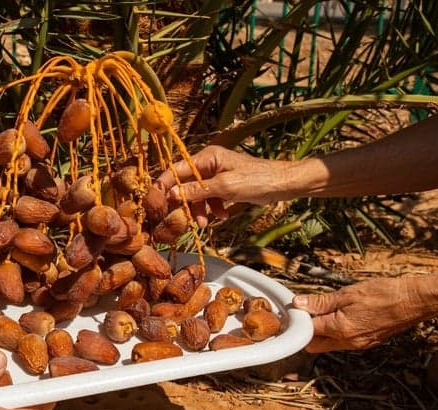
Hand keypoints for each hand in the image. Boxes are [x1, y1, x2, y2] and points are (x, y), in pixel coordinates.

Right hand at [156, 145, 291, 225]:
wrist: (282, 185)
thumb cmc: (257, 179)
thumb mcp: (225, 187)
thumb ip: (197, 190)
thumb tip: (172, 194)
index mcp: (207, 157)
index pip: (177, 169)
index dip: (165, 184)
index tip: (155, 200)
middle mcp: (209, 164)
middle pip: (185, 184)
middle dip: (186, 202)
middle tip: (183, 219)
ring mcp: (216, 175)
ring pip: (197, 194)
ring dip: (200, 209)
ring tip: (206, 223)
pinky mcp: (224, 186)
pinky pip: (210, 198)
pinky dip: (213, 209)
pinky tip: (222, 216)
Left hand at [293, 276, 433, 351]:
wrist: (413, 301)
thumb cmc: (384, 294)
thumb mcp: (348, 293)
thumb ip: (321, 302)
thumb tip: (299, 304)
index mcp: (340, 329)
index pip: (307, 331)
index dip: (299, 320)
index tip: (296, 309)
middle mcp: (348, 342)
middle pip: (315, 345)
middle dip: (308, 331)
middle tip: (309, 311)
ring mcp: (359, 345)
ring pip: (330, 344)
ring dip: (323, 332)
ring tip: (326, 311)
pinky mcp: (367, 343)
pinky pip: (344, 342)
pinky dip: (337, 332)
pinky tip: (342, 316)